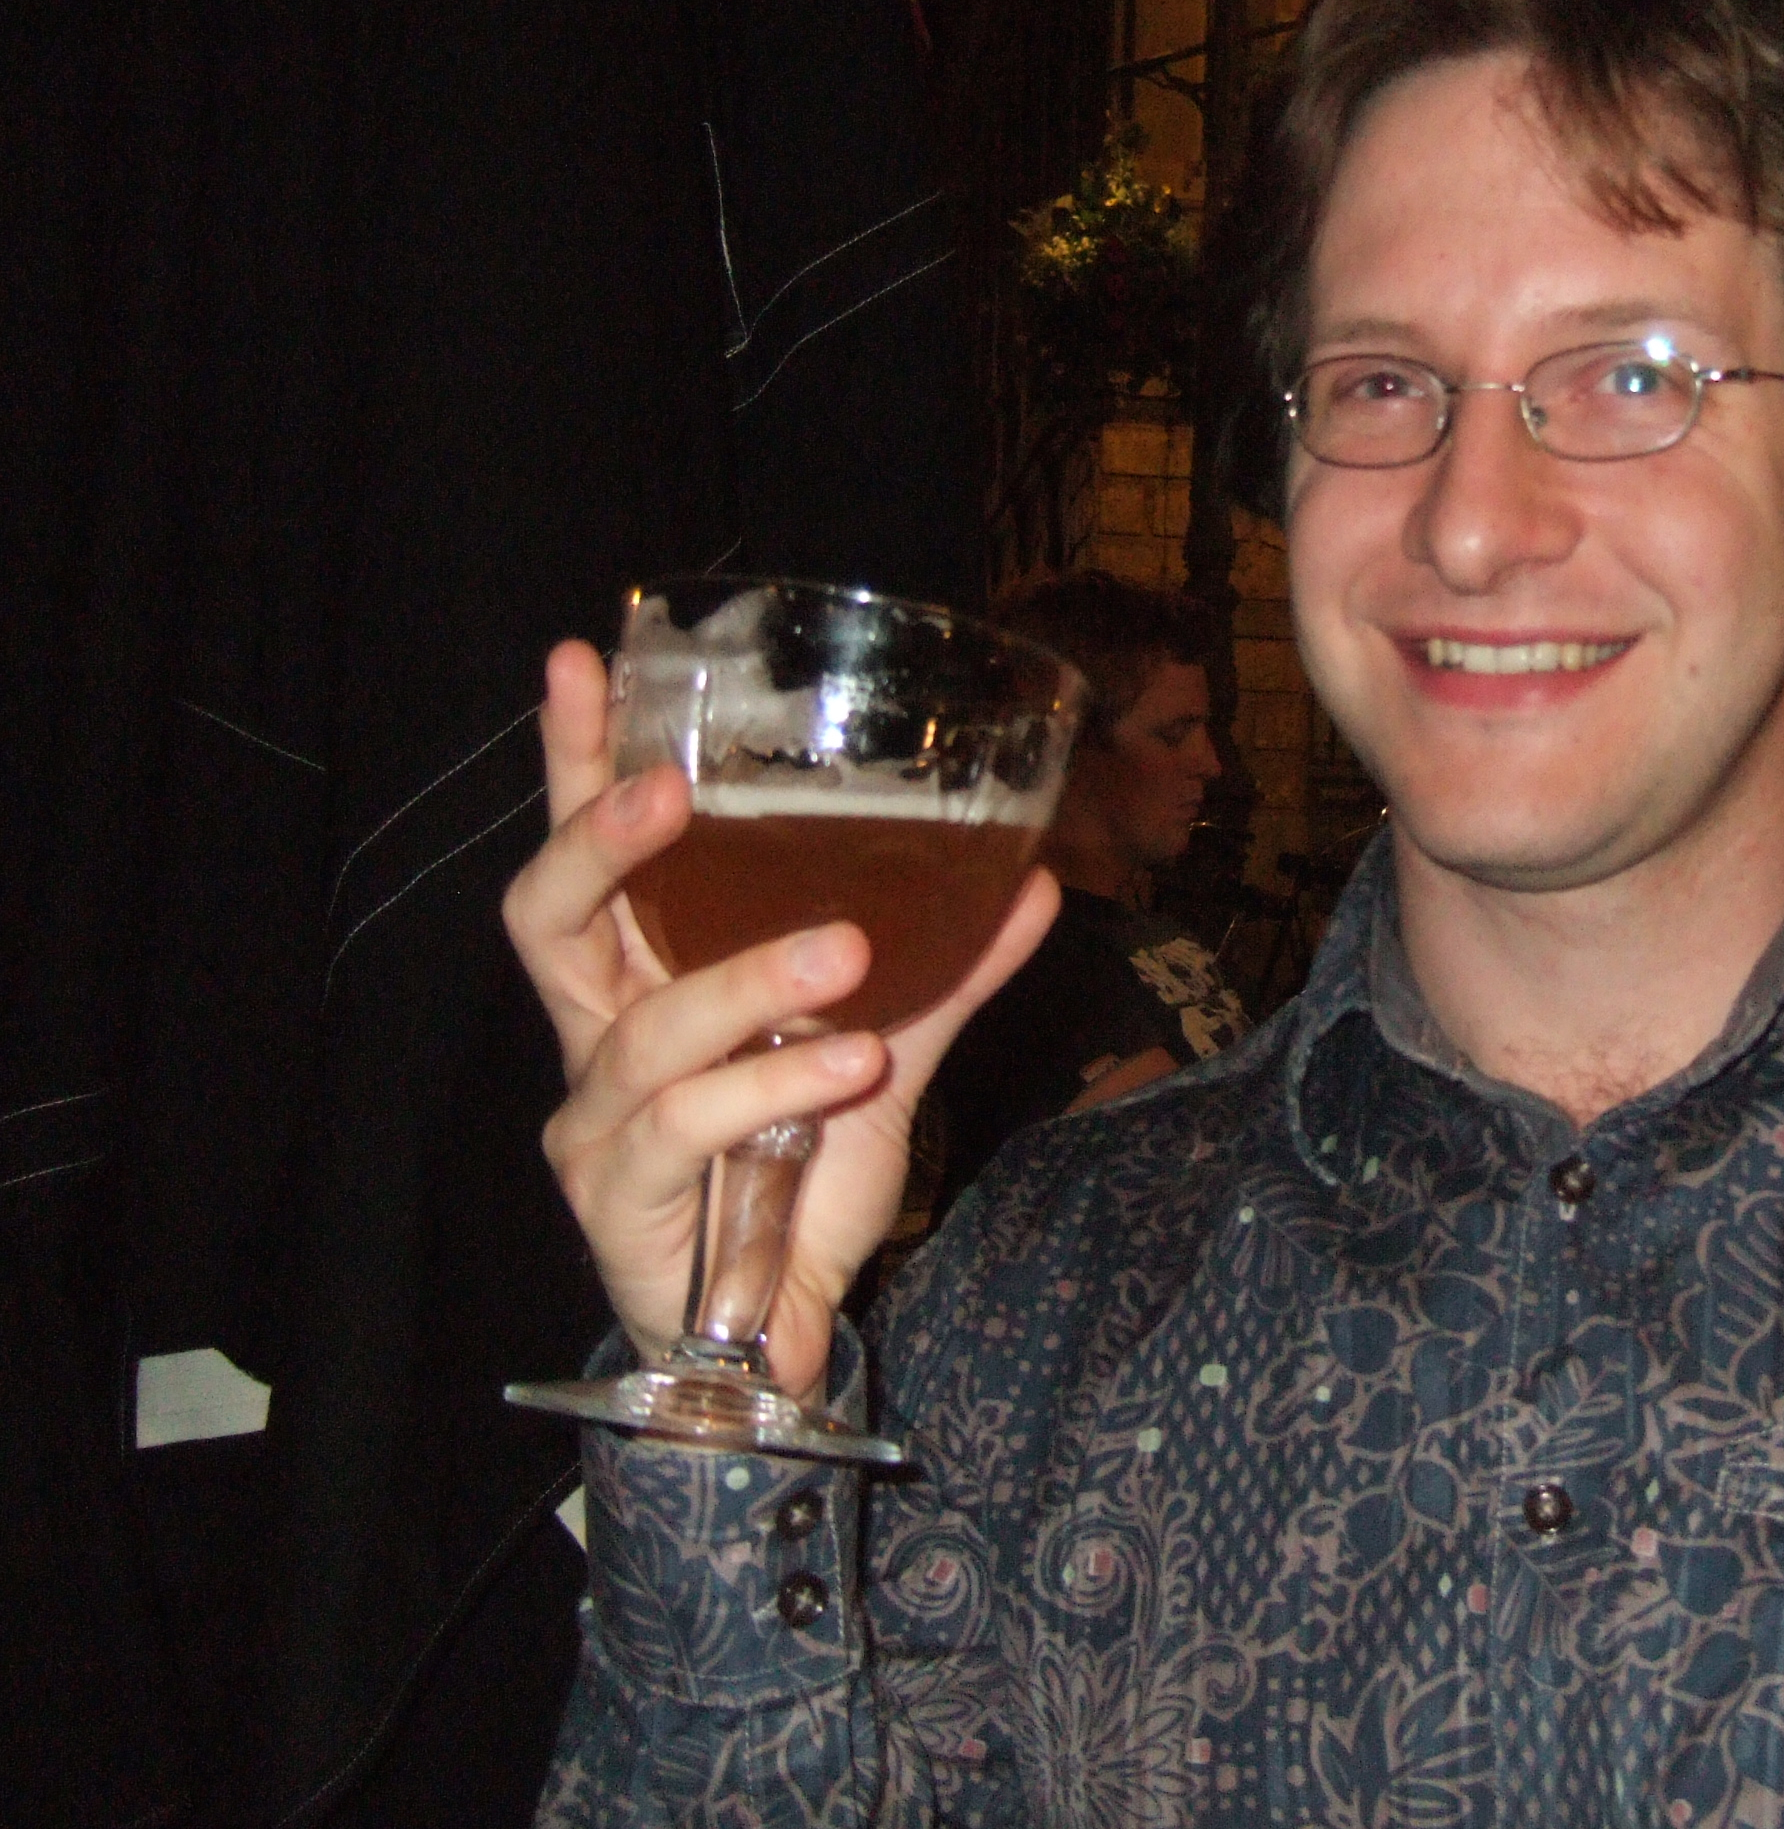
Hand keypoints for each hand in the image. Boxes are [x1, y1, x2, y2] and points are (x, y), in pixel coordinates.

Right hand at [502, 640, 1058, 1398]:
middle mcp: (596, 1036)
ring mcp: (594, 1120)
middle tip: (672, 794)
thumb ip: (948, 970)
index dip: (574, 759)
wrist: (777, 1327)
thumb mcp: (888, 1050)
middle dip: (598, 842)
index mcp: (641, 976)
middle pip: (545, 917)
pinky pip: (687, 1124)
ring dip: (746, 983)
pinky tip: (850, 1066)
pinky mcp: (616, 1197)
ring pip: (643, 1029)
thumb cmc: (800, 1166)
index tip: (582, 660)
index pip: (588, 852)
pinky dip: (773, 1087)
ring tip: (846, 956)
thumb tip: (1033, 879)